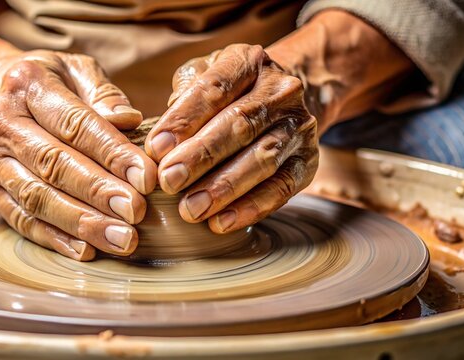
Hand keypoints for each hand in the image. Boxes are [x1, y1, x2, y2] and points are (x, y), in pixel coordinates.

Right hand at [0, 50, 157, 260]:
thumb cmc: (48, 81)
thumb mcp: (76, 70)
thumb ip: (105, 94)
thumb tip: (129, 121)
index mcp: (27, 83)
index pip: (74, 123)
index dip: (112, 152)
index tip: (146, 177)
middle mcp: (0, 122)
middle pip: (52, 163)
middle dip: (97, 192)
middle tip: (135, 213)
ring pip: (36, 197)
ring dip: (80, 222)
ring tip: (121, 239)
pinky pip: (21, 219)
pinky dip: (54, 238)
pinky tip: (87, 250)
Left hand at [145, 44, 317, 233]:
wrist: (285, 101)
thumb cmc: (229, 92)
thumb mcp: (206, 73)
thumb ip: (184, 94)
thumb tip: (169, 130)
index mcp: (250, 62)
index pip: (215, 87)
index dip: (185, 119)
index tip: (155, 148)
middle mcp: (281, 91)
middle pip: (240, 124)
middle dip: (201, 156)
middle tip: (169, 181)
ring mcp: (298, 127)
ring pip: (262, 159)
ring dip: (224, 187)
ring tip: (191, 210)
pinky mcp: (308, 162)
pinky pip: (282, 188)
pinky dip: (251, 207)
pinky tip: (221, 223)